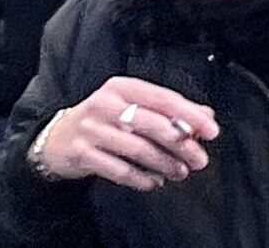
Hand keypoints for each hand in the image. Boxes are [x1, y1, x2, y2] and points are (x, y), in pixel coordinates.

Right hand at [30, 77, 218, 191]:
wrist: (57, 138)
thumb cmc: (104, 119)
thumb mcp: (132, 105)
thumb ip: (168, 109)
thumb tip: (204, 116)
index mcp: (123, 87)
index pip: (164, 99)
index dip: (190, 115)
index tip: (211, 130)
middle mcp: (105, 105)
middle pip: (154, 125)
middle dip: (182, 145)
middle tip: (199, 159)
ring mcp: (91, 130)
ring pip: (138, 149)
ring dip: (165, 164)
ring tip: (180, 172)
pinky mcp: (81, 154)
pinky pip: (119, 169)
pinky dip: (141, 178)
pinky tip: (154, 181)